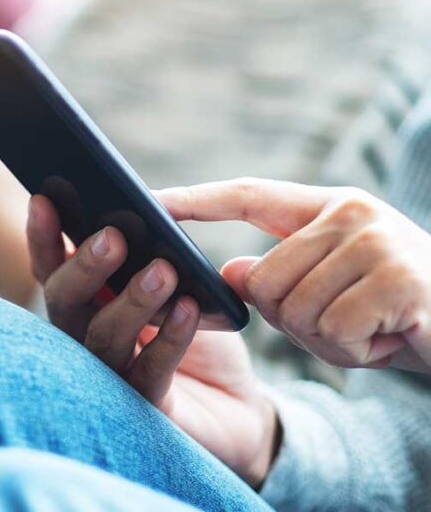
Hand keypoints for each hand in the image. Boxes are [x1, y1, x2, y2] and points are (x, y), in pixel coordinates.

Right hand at [27, 194, 278, 486]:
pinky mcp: (145, 407)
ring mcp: (111, 374)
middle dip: (83, 266)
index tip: (45, 199)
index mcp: (85, 300)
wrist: (235, 403)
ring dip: (131, 300)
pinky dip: (169, 338)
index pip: (51, 266)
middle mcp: (85, 335)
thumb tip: (144, 209)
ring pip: (102, 337)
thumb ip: (150, 253)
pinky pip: (150, 372)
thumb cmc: (193, 329)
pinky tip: (188, 309)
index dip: (43, 236)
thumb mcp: (175, 280)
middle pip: (64, 301)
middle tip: (113, 238)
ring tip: (164, 270)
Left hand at [158, 178, 430, 372]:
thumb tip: (233, 272)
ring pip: (294, 310)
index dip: (196, 200)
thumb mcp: (332, 293)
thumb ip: (282, 277)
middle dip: (293, 321)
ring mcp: (379, 241)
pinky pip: (334, 331)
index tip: (149, 201)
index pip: (248, 195)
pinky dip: (355, 353)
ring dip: (328, 340)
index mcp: (330, 207)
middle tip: (346, 323)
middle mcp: (353, 213)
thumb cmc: (399, 316)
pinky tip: (390, 340)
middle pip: (263, 280)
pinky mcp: (400, 280)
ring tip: (372, 329)